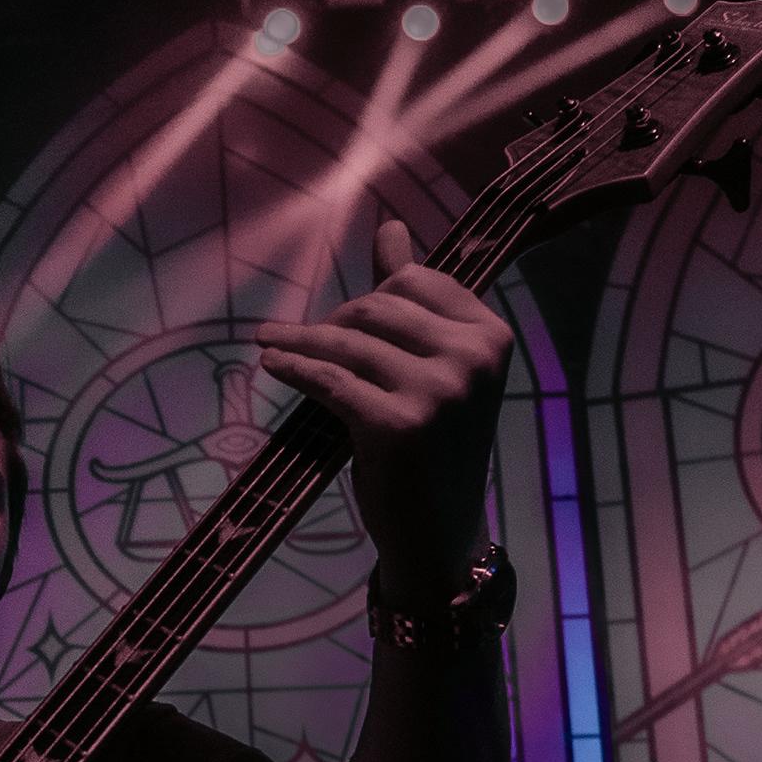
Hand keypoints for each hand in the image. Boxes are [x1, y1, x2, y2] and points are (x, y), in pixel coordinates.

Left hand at [258, 217, 512, 602]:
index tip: (346, 322)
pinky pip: (329, 379)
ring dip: (301, 341)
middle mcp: (472, 358)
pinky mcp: (398, 424)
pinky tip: (271, 363)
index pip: (416, 281)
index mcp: (491, 336)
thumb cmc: (436, 449)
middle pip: (378, 305)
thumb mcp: (437, 369)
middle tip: (310, 344)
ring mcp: (438, 391)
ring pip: (348, 340)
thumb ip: (416, 301)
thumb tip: (390, 227)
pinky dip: (293, 367)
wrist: (439, 534)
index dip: (374, 296)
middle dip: (335, 321)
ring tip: (271, 345)